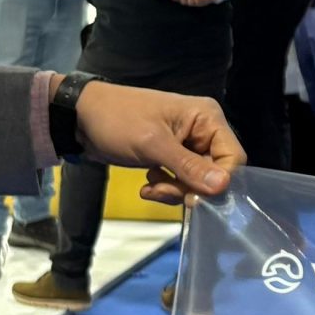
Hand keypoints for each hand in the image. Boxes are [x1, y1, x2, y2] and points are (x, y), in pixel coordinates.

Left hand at [74, 81, 242, 202]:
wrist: (82, 117)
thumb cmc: (118, 120)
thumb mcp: (152, 144)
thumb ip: (188, 167)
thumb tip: (222, 187)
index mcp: (206, 118)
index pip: (233, 157)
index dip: (219, 181)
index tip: (194, 197)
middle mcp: (202, 130)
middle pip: (215, 172)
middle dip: (190, 188)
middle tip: (163, 191)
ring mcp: (187, 144)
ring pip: (198, 181)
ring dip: (175, 190)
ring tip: (151, 186)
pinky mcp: (172, 157)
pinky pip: (182, 181)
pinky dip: (167, 188)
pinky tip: (147, 183)